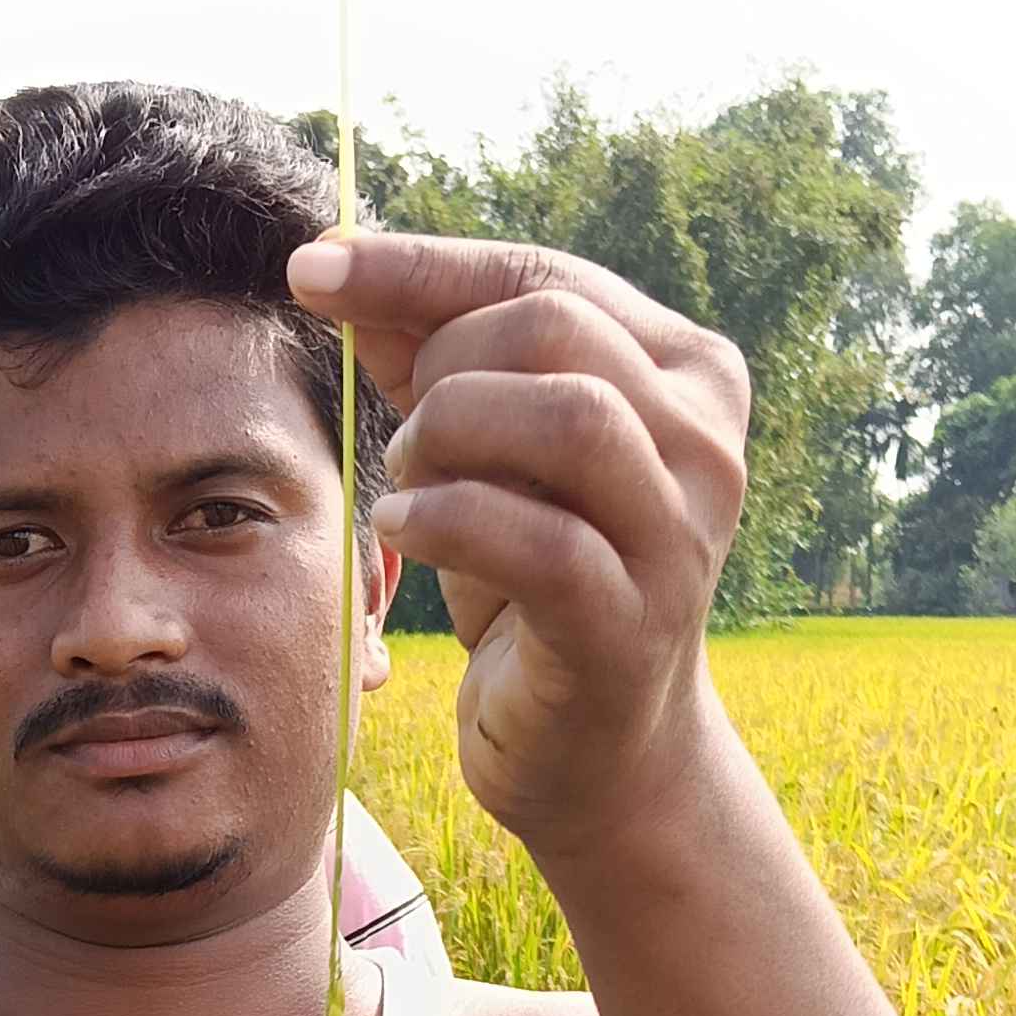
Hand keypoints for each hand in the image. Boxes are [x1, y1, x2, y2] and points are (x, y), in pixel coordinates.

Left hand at [286, 233, 749, 860]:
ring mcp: (681, 536)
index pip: (545, 277)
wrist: (597, 752)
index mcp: (687, 373)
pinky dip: (447, 521)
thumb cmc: (536, 584)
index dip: (419, 265)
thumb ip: (429, 355)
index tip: (310, 268)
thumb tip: (336, 263)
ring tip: (406, 483)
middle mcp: (706, 443)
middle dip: (442, 364)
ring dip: (452, 435)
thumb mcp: (487, 452)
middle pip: (556, 330)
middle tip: (401, 437)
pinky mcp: (631, 625)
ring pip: (568, 417)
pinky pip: (539, 541)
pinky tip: (403, 533)